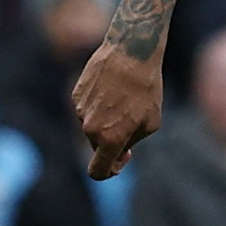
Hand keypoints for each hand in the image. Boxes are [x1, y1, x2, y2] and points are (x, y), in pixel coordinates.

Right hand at [73, 40, 164, 178]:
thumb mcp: (150, 122)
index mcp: (109, 139)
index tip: (122, 160)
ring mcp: (80, 111)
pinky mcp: (76, 95)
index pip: (98, 171)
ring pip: (93, 126)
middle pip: (99, 146)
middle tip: (132, 122)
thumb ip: (131, 141)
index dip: (110, 172)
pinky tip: (114, 88)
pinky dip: (100, 105)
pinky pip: (88, 109)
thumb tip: (118, 150)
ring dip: (108, 119)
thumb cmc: (147, 89)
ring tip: (126, 98)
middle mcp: (90, 128)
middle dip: (113, 141)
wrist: (131, 53)